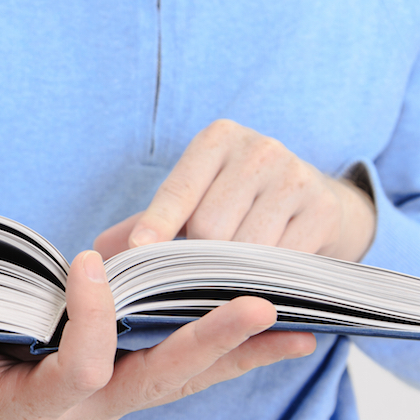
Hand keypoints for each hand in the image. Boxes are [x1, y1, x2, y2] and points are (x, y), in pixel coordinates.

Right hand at [0, 250, 315, 419]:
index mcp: (38, 405)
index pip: (81, 368)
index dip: (90, 321)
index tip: (88, 261)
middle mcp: (87, 410)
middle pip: (156, 382)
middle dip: (206, 343)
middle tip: (256, 306)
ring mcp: (111, 399)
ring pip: (184, 380)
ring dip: (238, 353)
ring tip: (297, 326)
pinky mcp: (123, 382)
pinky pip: (185, 372)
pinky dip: (232, 356)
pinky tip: (279, 338)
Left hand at [94, 119, 374, 261]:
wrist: (316, 201)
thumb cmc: (238, 203)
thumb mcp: (195, 200)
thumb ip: (147, 223)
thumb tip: (98, 253)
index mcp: (217, 140)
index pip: (178, 189)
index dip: (158, 223)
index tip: (140, 249)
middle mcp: (258, 149)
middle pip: (209, 227)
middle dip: (199, 258)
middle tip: (202, 269)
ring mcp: (295, 177)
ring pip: (244, 248)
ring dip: (231, 273)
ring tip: (232, 274)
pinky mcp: (321, 210)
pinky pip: (280, 261)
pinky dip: (265, 279)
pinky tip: (264, 277)